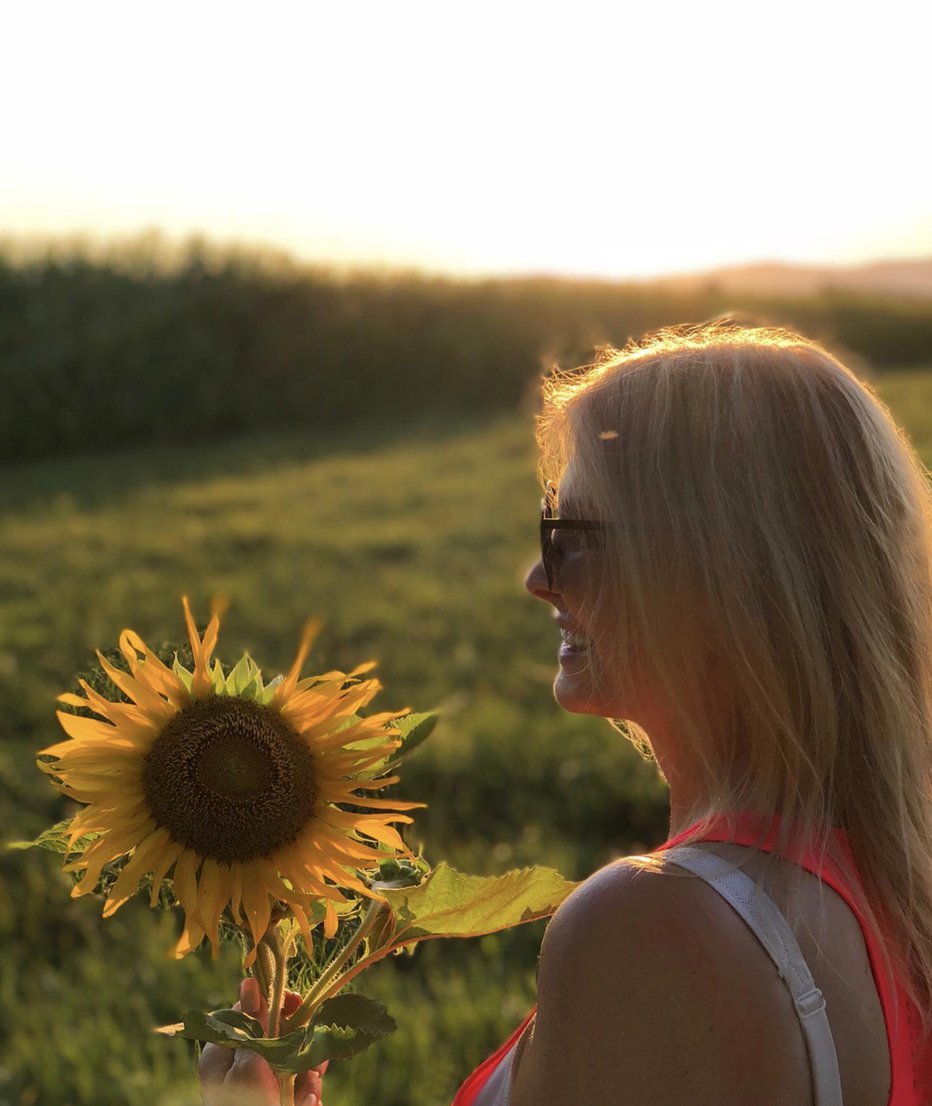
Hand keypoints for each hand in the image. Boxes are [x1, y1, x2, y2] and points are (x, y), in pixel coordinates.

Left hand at [198, 978, 328, 1105]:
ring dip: (307, 1073)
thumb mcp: (250, 1065)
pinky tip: (308, 1104)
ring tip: (310, 1092)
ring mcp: (256, 1085)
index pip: (245, 1011)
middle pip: (274, 1035)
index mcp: (220, 1053)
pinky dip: (306, 1094)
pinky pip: (295, 1086)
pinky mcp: (273, 1101)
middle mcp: (236, 1065)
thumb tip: (249, 980)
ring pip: (290, 1061)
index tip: (298, 1003)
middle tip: (314, 1056)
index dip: (273, 1003)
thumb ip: (255, 1025)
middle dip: (298, 1044)